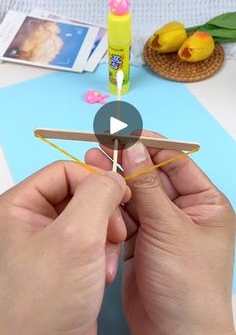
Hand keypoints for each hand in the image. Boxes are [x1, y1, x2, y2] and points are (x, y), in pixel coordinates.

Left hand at [0, 161, 129, 334]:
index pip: (64, 171)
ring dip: (105, 237)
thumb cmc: (40, 308)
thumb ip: (98, 196)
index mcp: (18, 208)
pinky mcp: (63, 262)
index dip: (94, 181)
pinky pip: (90, 241)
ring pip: (89, 218)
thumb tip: (113, 178)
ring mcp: (47, 243)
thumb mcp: (76, 239)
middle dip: (103, 215)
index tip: (118, 195)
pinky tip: (101, 274)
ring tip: (104, 262)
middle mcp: (29, 222)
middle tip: (115, 232)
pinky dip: (102, 254)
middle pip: (79, 194)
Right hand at [85, 131, 234, 334]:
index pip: (175, 161)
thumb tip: (133, 147)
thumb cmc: (188, 283)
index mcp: (205, 202)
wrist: (174, 334)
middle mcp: (184, 210)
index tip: (124, 133)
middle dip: (127, 162)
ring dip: (116, 183)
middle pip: (152, 175)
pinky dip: (112, 207)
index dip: (150, 144)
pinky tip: (98, 196)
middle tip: (101, 145)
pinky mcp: (142, 240)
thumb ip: (147, 186)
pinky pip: (126, 215)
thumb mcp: (169, 228)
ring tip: (91, 164)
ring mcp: (162, 226)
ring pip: (135, 194)